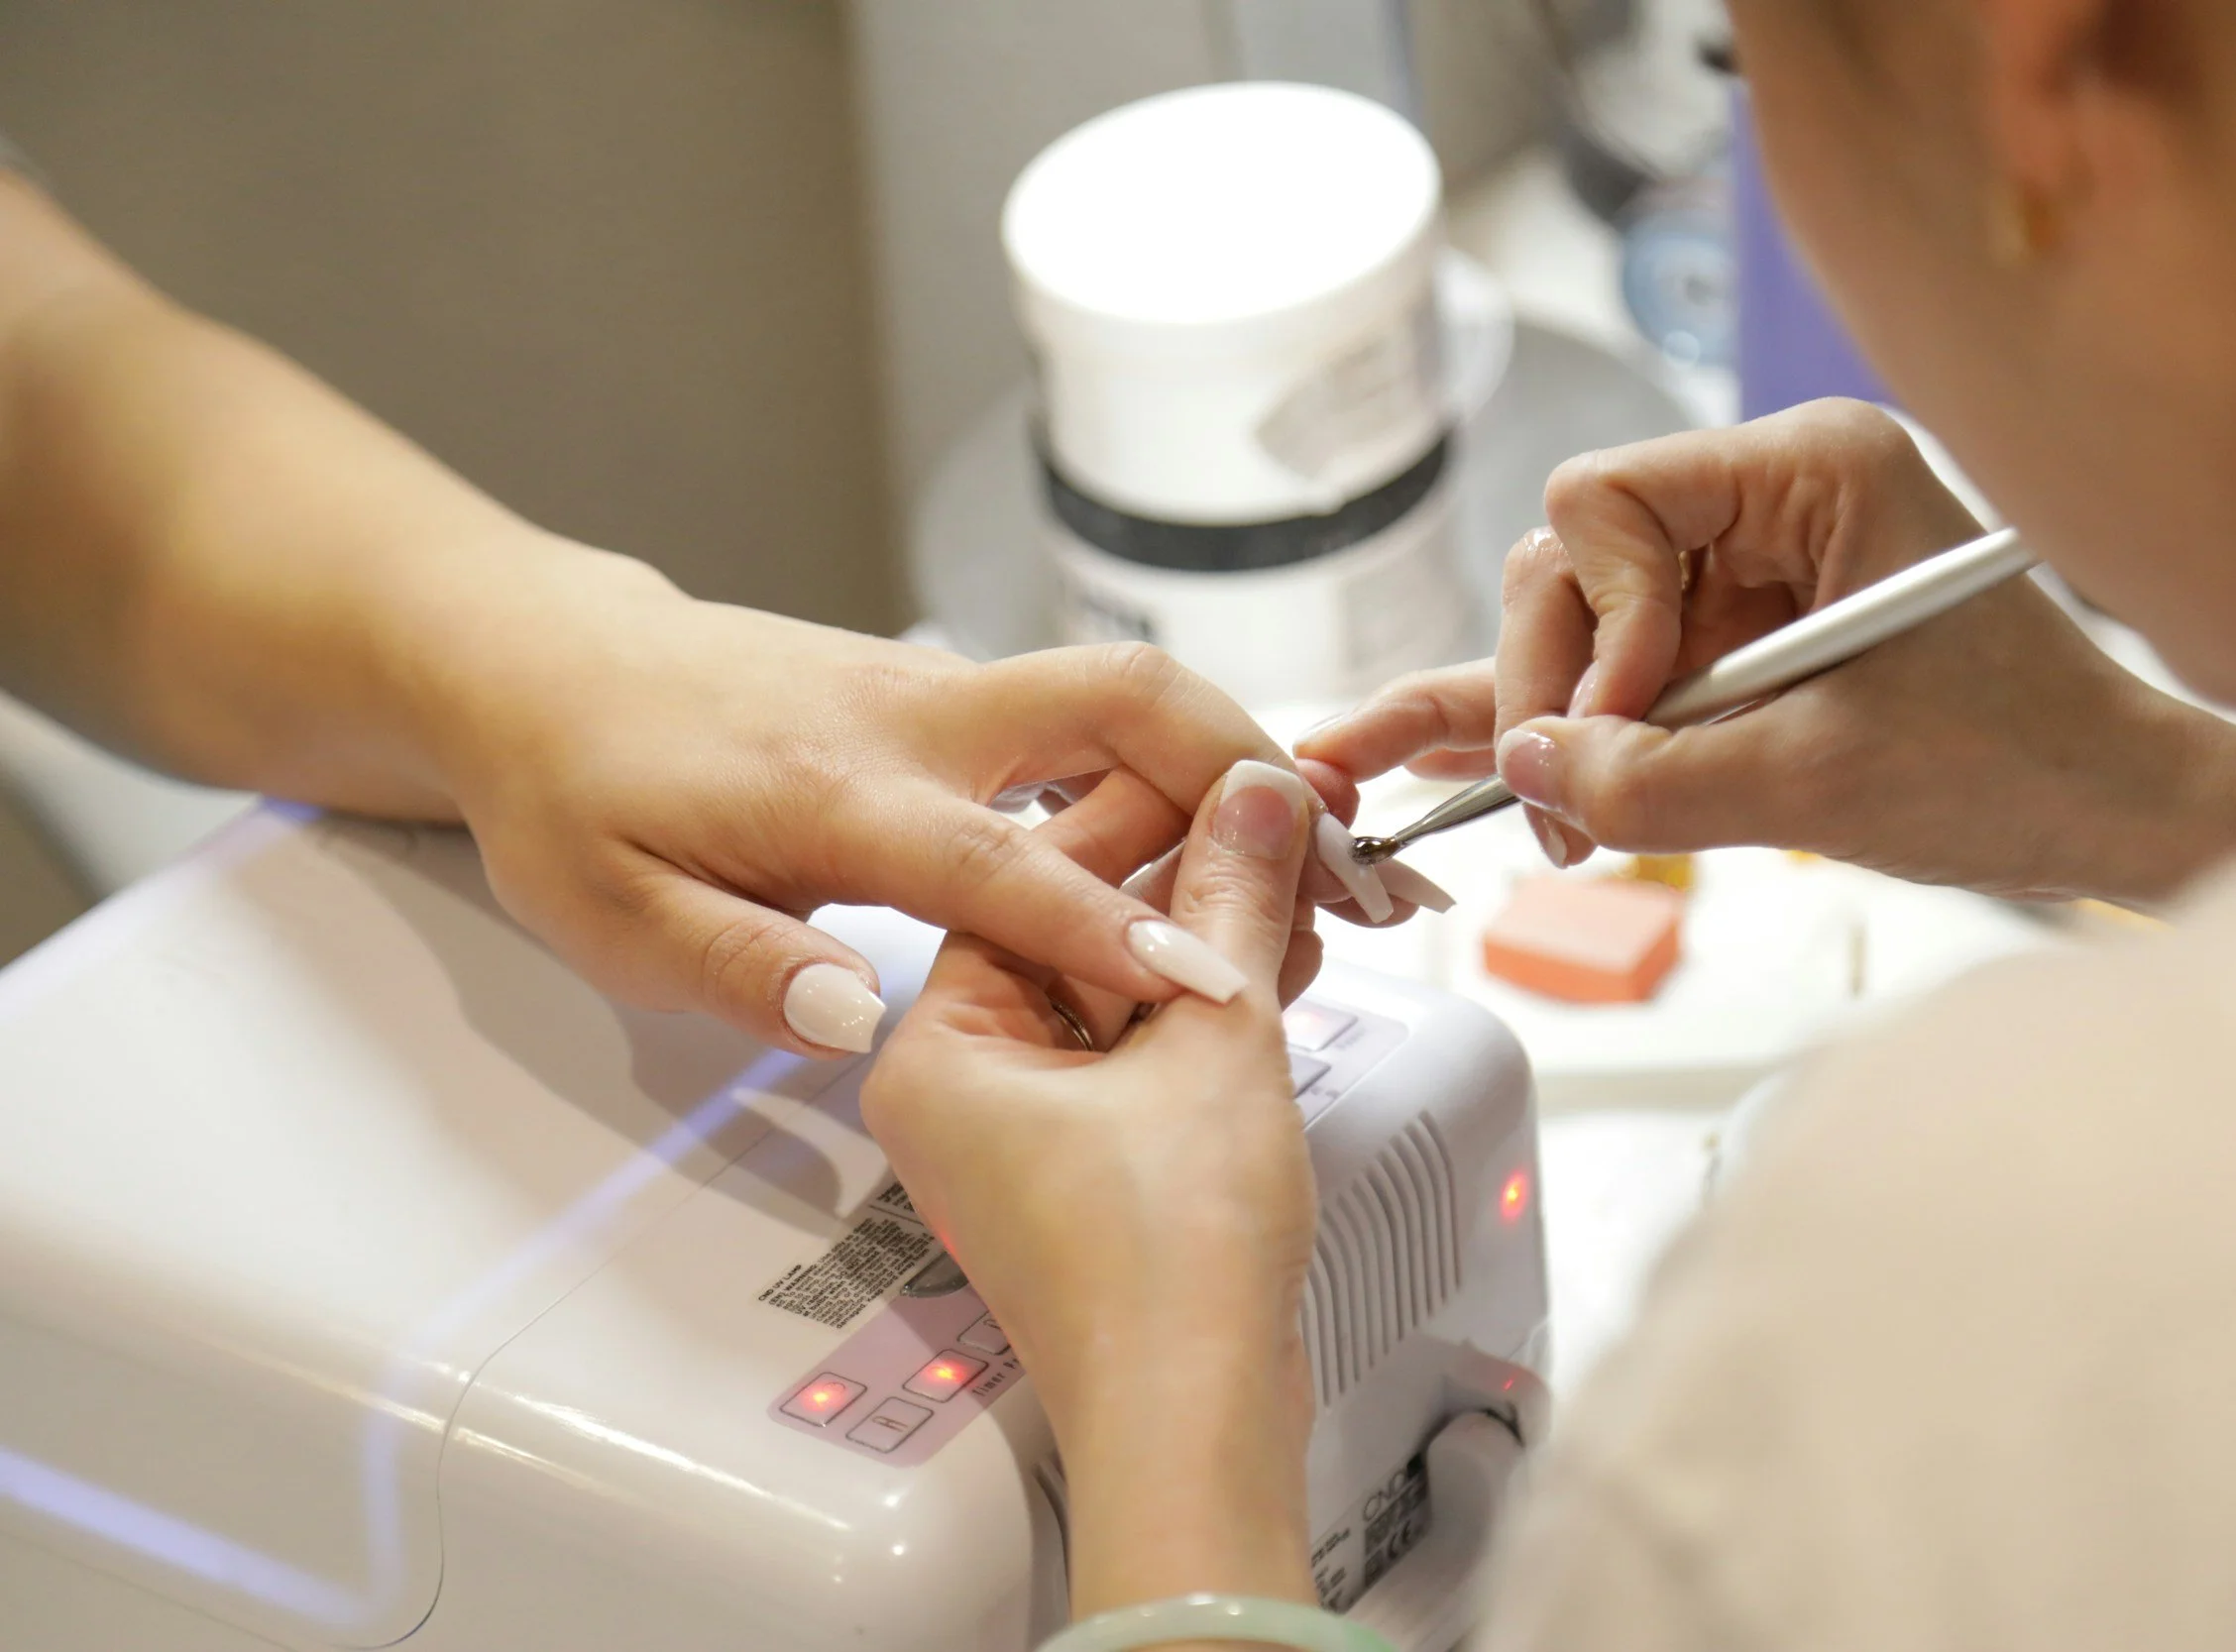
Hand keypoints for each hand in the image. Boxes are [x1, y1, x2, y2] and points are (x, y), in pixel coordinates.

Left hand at [410, 545, 1361, 1055]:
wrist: (547, 663)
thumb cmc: (575, 793)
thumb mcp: (610, 913)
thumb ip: (737, 966)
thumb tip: (862, 1015)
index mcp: (836, 788)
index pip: (1005, 862)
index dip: (1116, 929)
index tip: (1221, 983)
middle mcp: (913, 717)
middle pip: (1121, 698)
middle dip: (1246, 767)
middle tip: (1341, 863)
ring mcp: (941, 689)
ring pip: (1123, 692)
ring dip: (1232, 762)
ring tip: (1320, 860)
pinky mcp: (951, 692)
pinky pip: (1090, 713)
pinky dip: (1174, 762)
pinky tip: (1214, 836)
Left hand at [862, 759, 1319, 1615]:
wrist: (1192, 1424)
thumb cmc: (1162, 1267)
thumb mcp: (1212, 1039)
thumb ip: (1231, 899)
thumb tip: (1254, 798)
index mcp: (937, 1046)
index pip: (1028, 878)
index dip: (1144, 814)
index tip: (1225, 775)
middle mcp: (960, 1086)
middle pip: (1072, 930)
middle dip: (1186, 883)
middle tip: (1275, 827)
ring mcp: (1020, 1134)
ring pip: (1112, 992)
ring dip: (1206, 944)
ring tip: (1298, 891)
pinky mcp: (1081, 1172)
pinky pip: (1135, 1054)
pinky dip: (1202, 1012)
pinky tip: (1278, 966)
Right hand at [1303, 401, 2235, 905]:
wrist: (2116, 816)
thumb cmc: (2022, 769)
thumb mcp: (1820, 784)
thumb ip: (1654, 777)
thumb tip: (1525, 766)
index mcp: (1812, 470)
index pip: (1606, 500)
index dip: (1592, 617)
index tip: (1624, 719)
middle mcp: (1770, 499)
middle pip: (1576, 561)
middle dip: (1557, 685)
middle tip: (1563, 804)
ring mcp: (1751, 571)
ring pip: (1583, 625)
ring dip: (1559, 724)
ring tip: (1551, 824)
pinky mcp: (1744, 643)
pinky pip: (1623, 673)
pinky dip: (1565, 722)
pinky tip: (1462, 758)